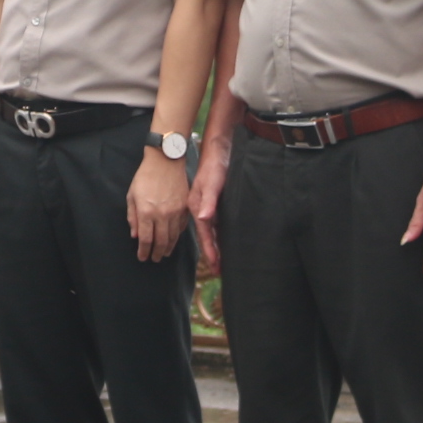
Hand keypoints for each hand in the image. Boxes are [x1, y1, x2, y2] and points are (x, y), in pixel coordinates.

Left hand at [127, 148, 190, 263]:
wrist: (165, 161)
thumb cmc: (145, 177)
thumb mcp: (132, 195)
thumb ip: (132, 217)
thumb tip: (135, 236)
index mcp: (146, 212)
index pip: (145, 239)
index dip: (143, 251)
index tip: (142, 257)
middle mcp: (162, 215)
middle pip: (161, 242)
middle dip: (156, 253)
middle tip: (154, 259)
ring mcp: (175, 212)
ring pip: (173, 237)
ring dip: (168, 248)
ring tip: (164, 254)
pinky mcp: (185, 207)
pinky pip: (182, 227)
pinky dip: (177, 236)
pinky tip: (173, 239)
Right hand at [190, 142, 229, 276]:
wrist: (218, 151)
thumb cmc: (214, 167)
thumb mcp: (212, 184)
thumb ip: (208, 202)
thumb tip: (203, 218)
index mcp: (197, 207)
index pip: (205, 234)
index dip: (210, 251)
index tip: (215, 266)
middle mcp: (201, 209)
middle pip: (207, 236)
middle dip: (212, 254)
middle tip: (219, 271)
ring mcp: (208, 207)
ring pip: (212, 232)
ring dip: (216, 246)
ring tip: (221, 262)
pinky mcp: (214, 203)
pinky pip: (216, 224)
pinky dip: (219, 235)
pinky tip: (224, 240)